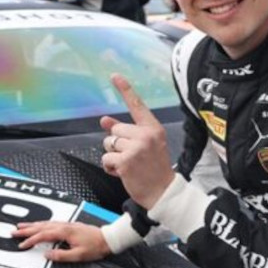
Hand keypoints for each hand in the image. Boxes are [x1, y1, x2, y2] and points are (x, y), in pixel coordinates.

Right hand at [13, 221, 110, 262]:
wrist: (107, 239)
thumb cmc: (95, 247)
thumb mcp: (78, 255)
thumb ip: (61, 256)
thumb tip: (47, 255)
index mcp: (64, 232)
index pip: (42, 235)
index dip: (30, 240)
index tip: (22, 245)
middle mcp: (63, 226)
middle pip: (40, 226)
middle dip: (26, 230)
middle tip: (14, 232)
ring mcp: (66, 224)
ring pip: (44, 223)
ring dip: (32, 225)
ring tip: (21, 226)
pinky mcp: (69, 225)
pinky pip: (50, 223)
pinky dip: (41, 224)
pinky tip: (38, 225)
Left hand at [100, 74, 173, 209]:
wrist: (163, 192)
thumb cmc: (154, 169)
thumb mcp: (146, 145)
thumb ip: (126, 132)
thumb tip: (104, 120)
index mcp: (153, 129)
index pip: (137, 106)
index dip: (125, 89)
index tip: (114, 75)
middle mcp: (145, 135)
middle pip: (115, 130)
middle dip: (117, 143)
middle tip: (132, 156)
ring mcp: (136, 148)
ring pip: (108, 143)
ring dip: (113, 156)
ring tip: (128, 165)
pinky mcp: (126, 161)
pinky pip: (106, 158)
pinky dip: (110, 167)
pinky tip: (123, 173)